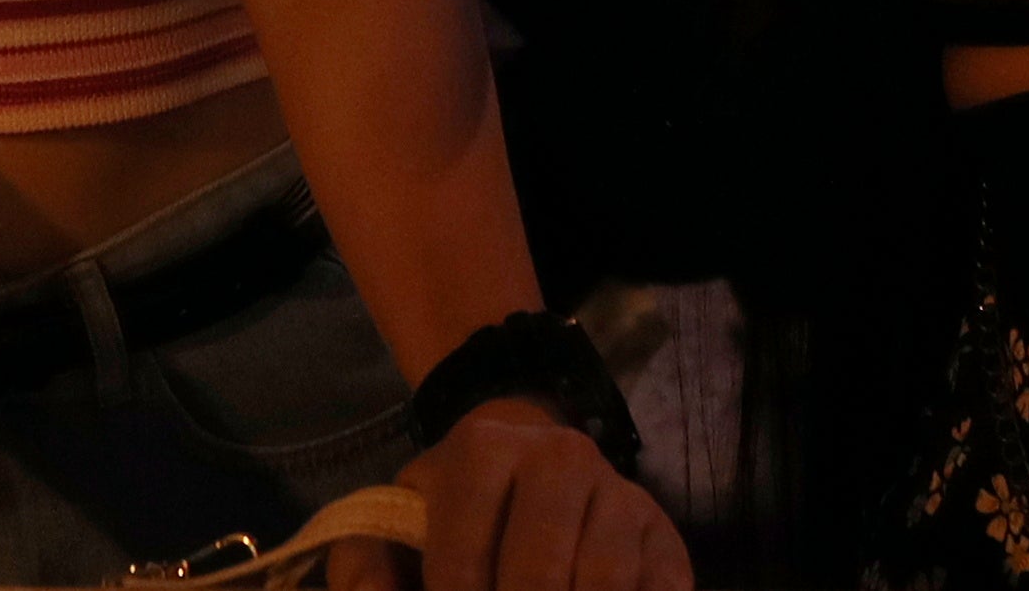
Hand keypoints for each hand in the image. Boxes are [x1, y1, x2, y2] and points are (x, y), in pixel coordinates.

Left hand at [394, 403, 687, 590]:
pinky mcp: (664, 535)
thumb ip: (364, 565)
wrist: (531, 466)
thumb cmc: (456, 510)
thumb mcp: (398, 523)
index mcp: (484, 450)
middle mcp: (560, 458)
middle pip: (539, 579)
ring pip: (603, 585)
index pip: (462, 565)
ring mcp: (620, 494)